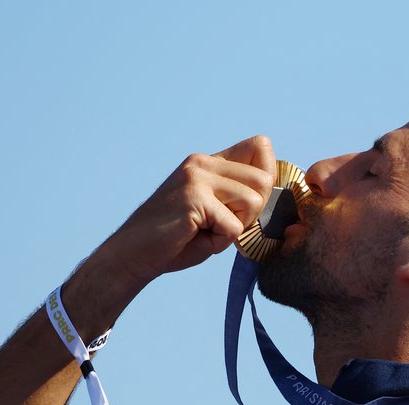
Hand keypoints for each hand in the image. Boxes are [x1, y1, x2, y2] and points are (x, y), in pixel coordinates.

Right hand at [107, 135, 275, 281]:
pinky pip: (233, 226)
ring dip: (235, 228)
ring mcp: (197, 178)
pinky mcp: (193, 198)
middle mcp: (202, 163)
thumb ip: (238, 196)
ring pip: (253, 202)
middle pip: (264, 180)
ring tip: (206, 231)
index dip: (265, 178)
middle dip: (252, 212)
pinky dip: (220, 242)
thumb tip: (275, 189)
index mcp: (208, 161)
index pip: (260, 146)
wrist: (133, 254)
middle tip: (222, 225)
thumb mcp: (213, 210)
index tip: (245, 204)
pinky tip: (195, 239)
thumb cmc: (176, 240)